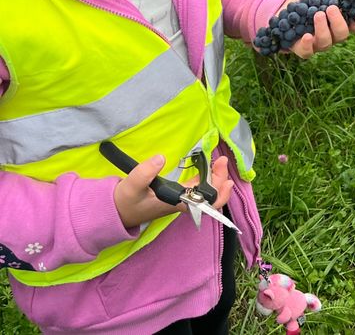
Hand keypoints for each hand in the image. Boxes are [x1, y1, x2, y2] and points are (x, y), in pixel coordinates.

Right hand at [113, 154, 232, 229]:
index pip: (204, 204)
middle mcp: (182, 202)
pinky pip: (197, 187)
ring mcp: (180, 198)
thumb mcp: (131, 186)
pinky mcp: (176, 194)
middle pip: (209, 196)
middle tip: (222, 160)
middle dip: (220, 180)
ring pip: (205, 192)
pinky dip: (206, 177)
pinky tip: (208, 167)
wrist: (116, 210)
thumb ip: (144, 173)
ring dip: (215, 178)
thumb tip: (160, 158)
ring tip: (219, 161)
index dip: (219, 193)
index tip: (225, 177)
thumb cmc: (125, 201)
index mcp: (176, 203)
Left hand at [284, 0, 354, 59]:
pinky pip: (307, 52)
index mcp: (343, 20)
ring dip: (323, 28)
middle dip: (338, 22)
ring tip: (317, 14)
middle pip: (342, 34)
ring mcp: (319, 43)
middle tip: (331, 8)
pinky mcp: (303, 48)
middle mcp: (333, 34)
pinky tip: (307, 36)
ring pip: (326, 42)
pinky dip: (308, 45)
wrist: (289, 5)